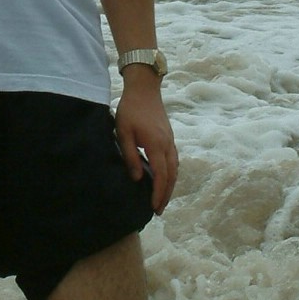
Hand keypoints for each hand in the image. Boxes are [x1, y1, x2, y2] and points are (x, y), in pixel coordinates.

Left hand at [114, 73, 177, 214]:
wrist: (144, 89)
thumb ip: (130, 155)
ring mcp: (170, 140)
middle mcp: (167, 145)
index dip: (158, 193)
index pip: (161, 175)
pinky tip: (164, 178)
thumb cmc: (130, 109)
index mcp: (156, 144)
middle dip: (166, 194)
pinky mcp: (169, 137)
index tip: (154, 207)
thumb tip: (136, 178)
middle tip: (159, 210)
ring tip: (162, 198)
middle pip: (171, 176)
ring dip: (170, 185)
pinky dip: (171, 174)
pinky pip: (174, 161)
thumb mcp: (123, 132)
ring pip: (175, 169)